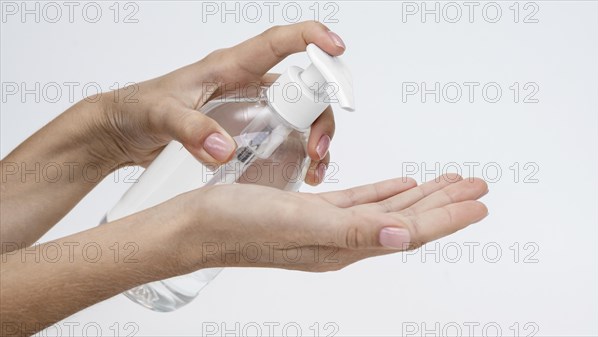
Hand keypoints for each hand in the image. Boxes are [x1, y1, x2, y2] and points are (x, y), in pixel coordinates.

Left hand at [92, 21, 343, 184]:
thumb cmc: (137, 109)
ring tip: (313, 167)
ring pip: (301, 116)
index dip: (312, 38)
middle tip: (316, 149)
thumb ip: (189, 128)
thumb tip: (224, 149)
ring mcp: (250, 110)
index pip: (280, 42)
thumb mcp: (159, 114)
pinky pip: (285, 138)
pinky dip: (299, 154)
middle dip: (321, 115)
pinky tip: (300, 172)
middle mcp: (247, 85)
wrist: (122, 132)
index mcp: (230, 67)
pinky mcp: (247, 133)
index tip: (337, 49)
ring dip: (316, 138)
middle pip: (303, 89)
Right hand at [167, 174, 487, 272]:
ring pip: (387, 209)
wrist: (194, 226)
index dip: (448, 216)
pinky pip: (360, 201)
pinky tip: (398, 186)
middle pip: (407, 220)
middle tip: (477, 186)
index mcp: (344, 245)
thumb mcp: (297, 223)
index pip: (409, 230)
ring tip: (448, 183)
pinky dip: (384, 192)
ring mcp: (328, 227)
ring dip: (420, 196)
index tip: (480, 203)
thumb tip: (405, 236)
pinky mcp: (311, 213)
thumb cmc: (236, 226)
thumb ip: (353, 230)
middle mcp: (342, 240)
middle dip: (444, 203)